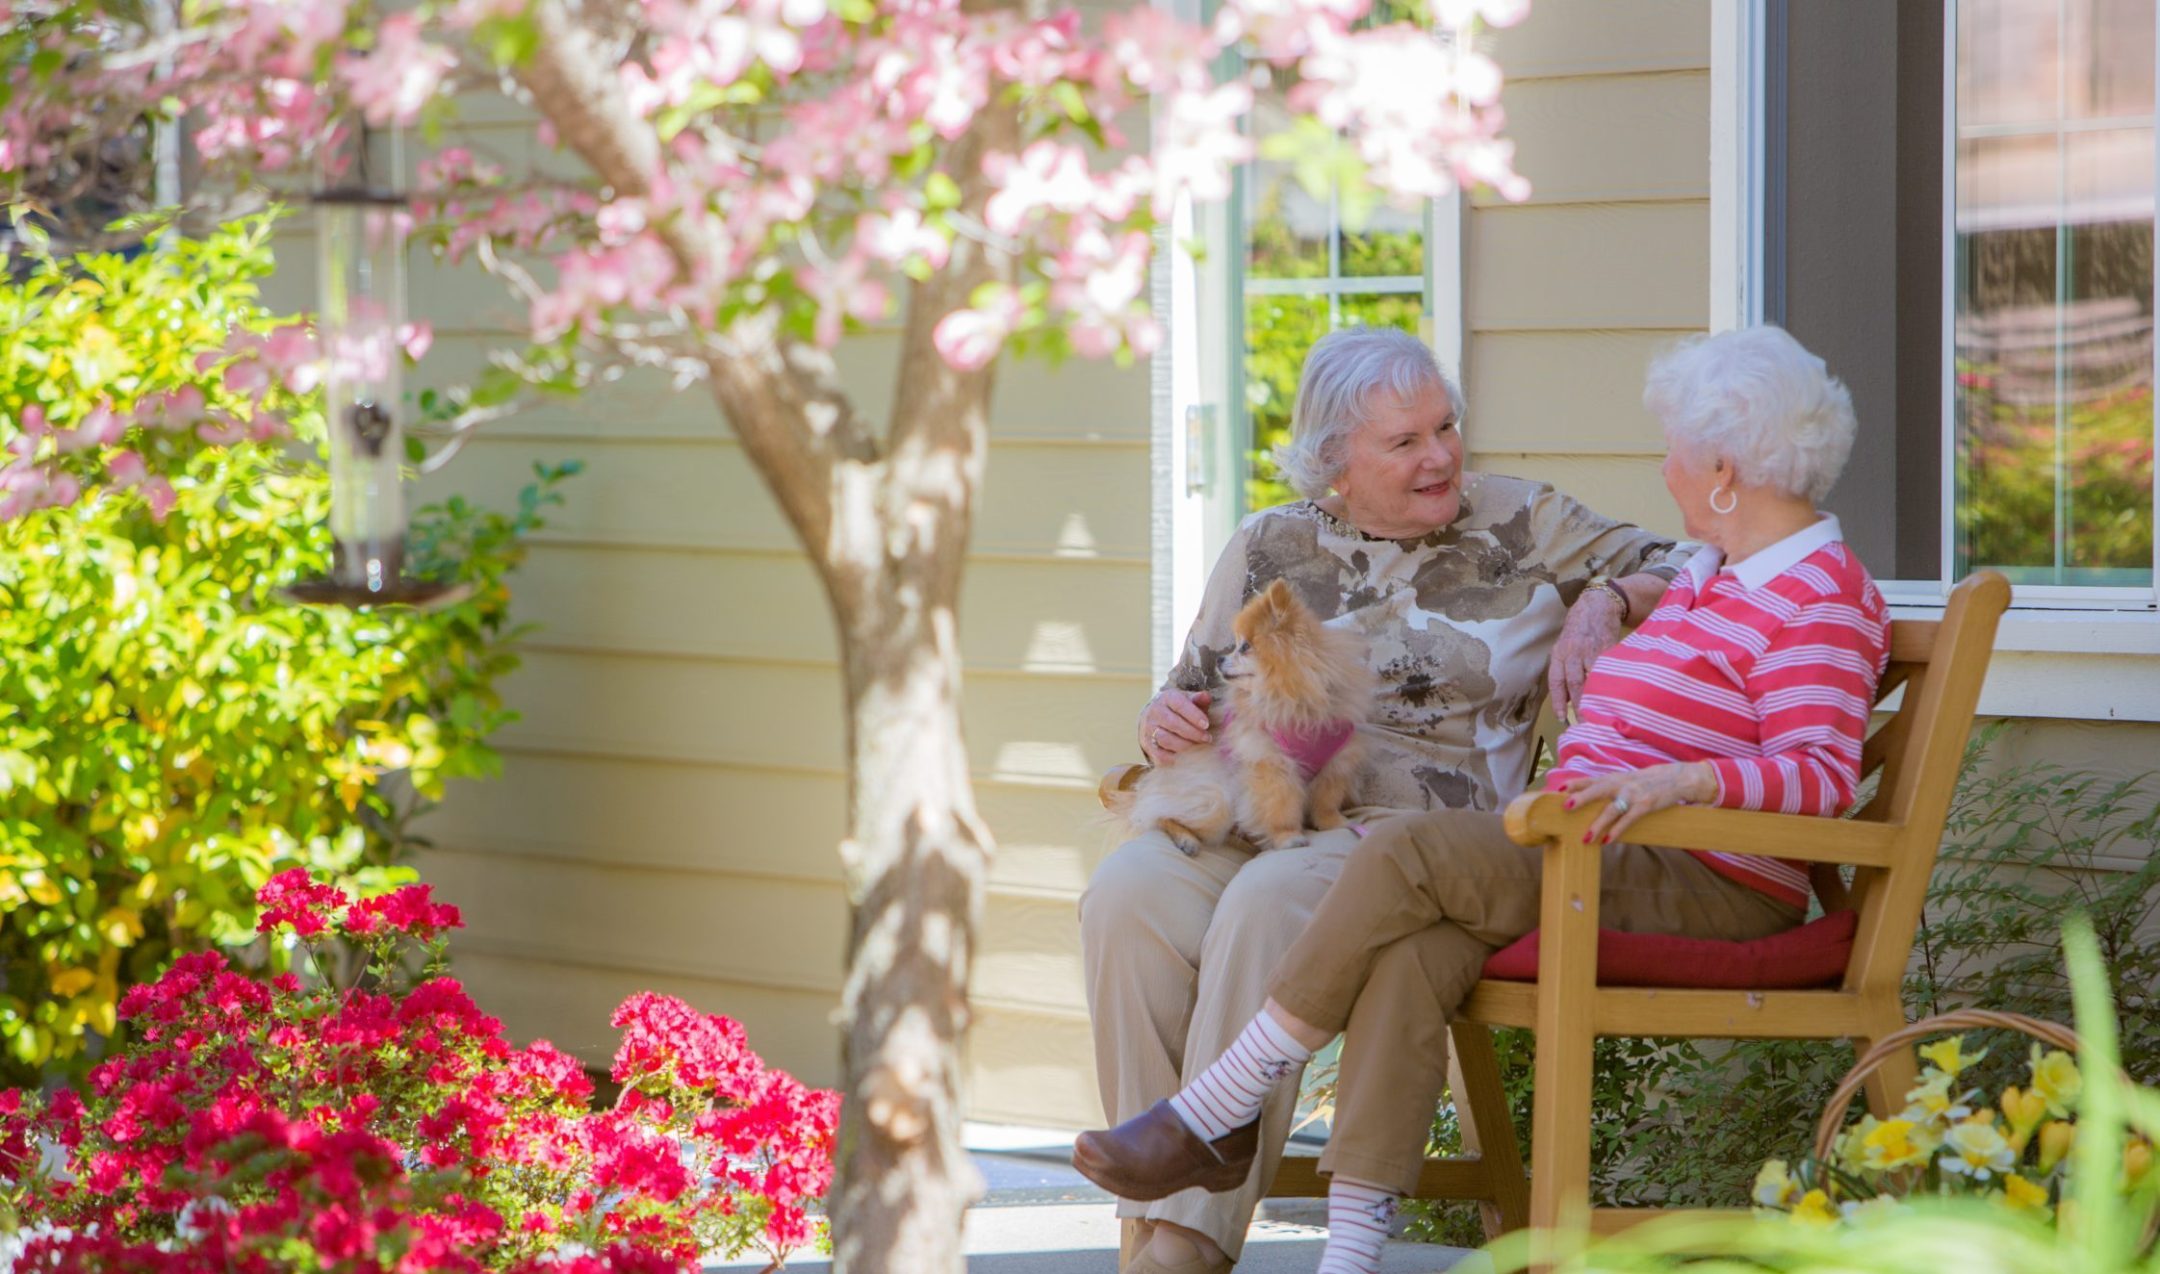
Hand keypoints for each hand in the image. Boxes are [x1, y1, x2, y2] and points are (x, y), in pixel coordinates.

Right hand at [1140, 690, 1212, 764]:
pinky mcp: (1147, 745)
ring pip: (1166, 739)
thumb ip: (1198, 700)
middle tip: (1207, 739)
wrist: (1155, 719)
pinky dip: (1175, 758)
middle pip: (1173, 723)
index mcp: (1166, 698)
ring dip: (1185, 746)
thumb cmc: (1179, 710)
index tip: (1206, 724)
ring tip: (1198, 747)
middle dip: (1192, 733)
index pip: (1179, 704)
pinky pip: (1160, 755)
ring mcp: (1148, 729)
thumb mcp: (1188, 701)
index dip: (1194, 715)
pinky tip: (1188, 756)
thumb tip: (1205, 697)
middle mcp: (1154, 712)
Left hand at [1548, 588, 1624, 726]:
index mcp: (1559, 653)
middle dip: (1578, 704)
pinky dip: (1608, 684)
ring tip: (1598, 713)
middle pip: (1574, 683)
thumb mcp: (1565, 645)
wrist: (1597, 605)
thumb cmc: (1579, 629)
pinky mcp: (1606, 648)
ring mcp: (1590, 650)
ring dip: (1593, 697)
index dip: (1558, 701)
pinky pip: (1606, 670)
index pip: (1556, 681)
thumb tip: (1568, 697)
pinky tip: (1611, 695)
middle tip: (1584, 722)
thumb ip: (1565, 668)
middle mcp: (1572, 652)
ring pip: (1590, 678)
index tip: (1562, 718)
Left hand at [1557, 762, 1717, 844]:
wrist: (1677, 777)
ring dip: (1598, 824)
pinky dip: (1618, 830)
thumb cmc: (1645, 782)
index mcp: (1614, 778)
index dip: (1574, 783)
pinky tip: (1608, 840)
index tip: (1557, 789)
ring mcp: (1633, 794)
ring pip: (1612, 809)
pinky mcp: (1645, 805)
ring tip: (1585, 837)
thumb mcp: (1625, 780)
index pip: (1590, 780)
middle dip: (1581, 797)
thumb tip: (1585, 799)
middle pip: (1597, 789)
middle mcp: (1621, 784)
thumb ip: (1607, 788)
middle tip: (1565, 806)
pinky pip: (1628, 819)